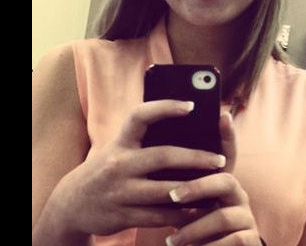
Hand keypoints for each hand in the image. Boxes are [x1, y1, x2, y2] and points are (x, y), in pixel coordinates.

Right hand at [45, 100, 225, 238]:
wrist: (71, 203)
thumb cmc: (106, 169)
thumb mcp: (117, 149)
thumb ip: (142, 140)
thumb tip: (183, 130)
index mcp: (120, 142)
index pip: (140, 116)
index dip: (165, 107)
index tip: (191, 105)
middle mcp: (119, 163)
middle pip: (164, 156)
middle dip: (196, 158)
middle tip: (220, 159)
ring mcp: (120, 191)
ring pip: (165, 190)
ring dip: (194, 189)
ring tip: (215, 186)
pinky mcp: (122, 215)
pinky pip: (158, 216)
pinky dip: (180, 213)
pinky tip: (195, 209)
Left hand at [165, 113, 261, 245]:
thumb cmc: (196, 225)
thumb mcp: (189, 203)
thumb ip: (182, 181)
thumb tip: (157, 155)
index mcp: (223, 180)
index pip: (228, 152)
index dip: (228, 134)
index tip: (222, 115)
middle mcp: (238, 193)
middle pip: (225, 180)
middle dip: (198, 188)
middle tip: (173, 196)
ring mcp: (246, 216)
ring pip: (224, 216)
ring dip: (195, 228)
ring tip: (172, 239)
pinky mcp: (250, 240)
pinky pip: (233, 241)